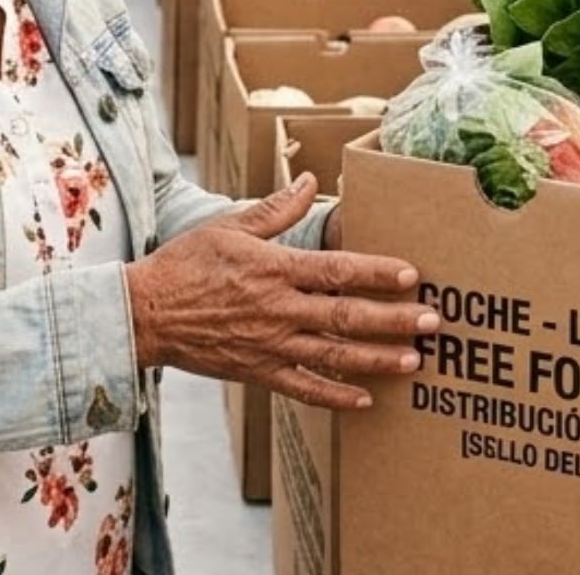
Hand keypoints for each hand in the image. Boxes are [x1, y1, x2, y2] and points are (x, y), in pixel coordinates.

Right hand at [123, 174, 437, 410]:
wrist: (146, 314)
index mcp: (275, 270)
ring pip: (334, 356)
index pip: (337, 270)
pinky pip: (303, 388)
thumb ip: (275, 209)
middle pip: (347, 316)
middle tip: (433, 322)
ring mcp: (270, 346)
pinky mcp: (258, 372)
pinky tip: (365, 400)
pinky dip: (335, 397)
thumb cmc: (186, 264)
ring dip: (377, 360)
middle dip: (394, 320)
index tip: (412, 274)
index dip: (376, 272)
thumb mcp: (230, 226)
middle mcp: (279, 310)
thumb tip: (310, 179)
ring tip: (413, 361)